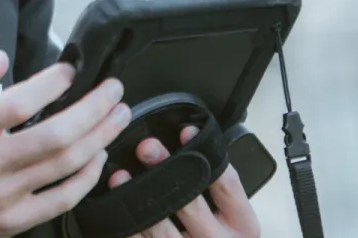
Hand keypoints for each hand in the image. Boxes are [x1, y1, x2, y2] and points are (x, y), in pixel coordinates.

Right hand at [0, 51, 130, 237]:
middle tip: (113, 90)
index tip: (68, 69)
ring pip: (65, 166)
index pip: (18, 104)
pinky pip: (61, 201)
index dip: (51, 84)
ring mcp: (2, 198)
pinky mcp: (10, 222)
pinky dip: (86, 179)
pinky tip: (97, 158)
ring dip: (100, 138)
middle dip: (94, 109)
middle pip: (56, 136)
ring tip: (117, 116)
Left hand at [107, 126, 260, 237]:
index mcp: (242, 224)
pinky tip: (115, 204)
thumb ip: (218, 185)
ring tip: (120, 176)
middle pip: (191, 203)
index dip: (206, 154)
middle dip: (166, 170)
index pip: (227, 184)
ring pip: (162, 228)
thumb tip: (188, 137)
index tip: (186, 130)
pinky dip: (127, 224)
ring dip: (138, 197)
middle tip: (146, 147)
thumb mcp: (232, 213)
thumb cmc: (221, 235)